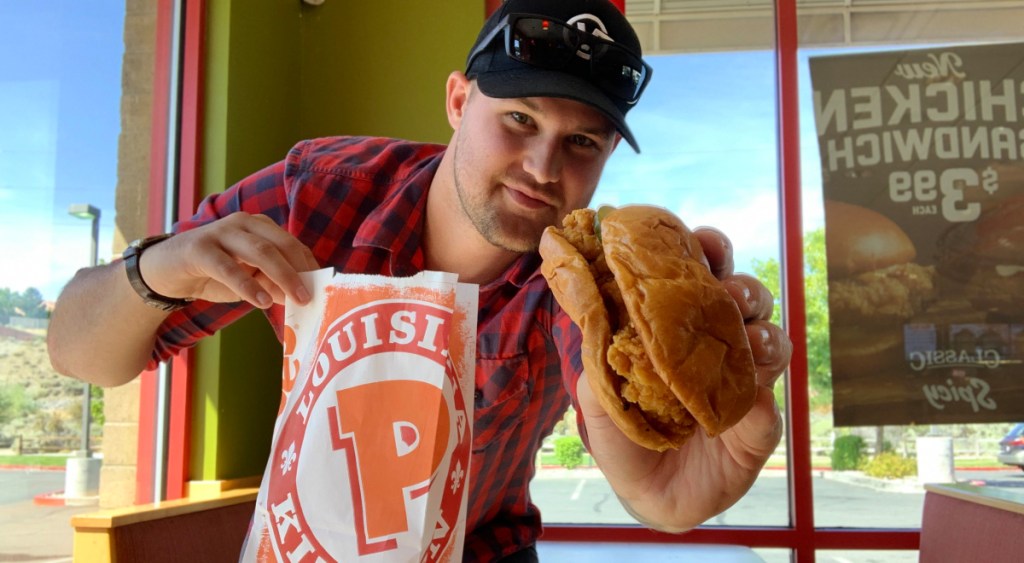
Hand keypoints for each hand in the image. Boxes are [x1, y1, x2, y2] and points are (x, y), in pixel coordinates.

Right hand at [140, 212, 319, 308]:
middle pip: (281, 244)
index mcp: (259, 227)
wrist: (165, 271)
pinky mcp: (200, 248)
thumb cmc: (213, 274)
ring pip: (260, 251)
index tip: (324, 287)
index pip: (292, 244)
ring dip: (282, 276)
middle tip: (312, 296)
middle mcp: (243, 223)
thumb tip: (300, 296)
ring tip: (296, 299)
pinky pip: (228, 267)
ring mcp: (221, 232)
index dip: (309, 265)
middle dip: (300, 271)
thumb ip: (273, 285)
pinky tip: (261, 301)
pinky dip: (247, 285)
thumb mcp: (249, 281)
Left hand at [576, 226, 790, 532]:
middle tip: (728, 292)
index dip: (709, 252)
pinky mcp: (760, 427)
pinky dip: (763, 400)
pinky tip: (751, 400)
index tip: (704, 242)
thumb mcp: (599, 392)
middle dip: (742, 288)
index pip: (703, 277)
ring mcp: (744, 383)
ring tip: (747, 338)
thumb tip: (598, 312)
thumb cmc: (623, 432)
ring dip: (763, 333)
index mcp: (683, 327)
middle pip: (746, 300)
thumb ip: (600, 353)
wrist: (644, 493)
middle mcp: (720, 346)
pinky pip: (772, 408)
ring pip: (771, 341)